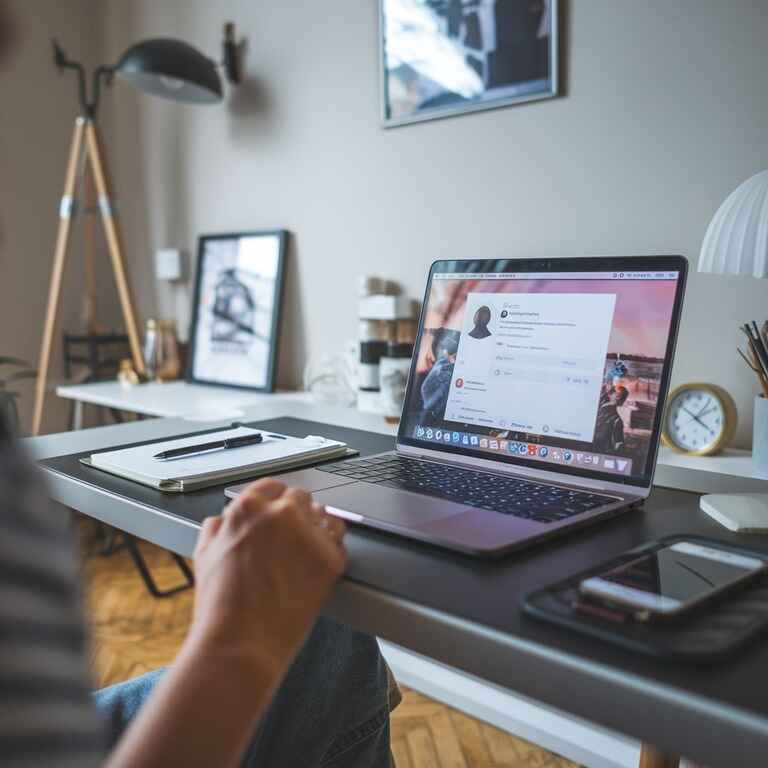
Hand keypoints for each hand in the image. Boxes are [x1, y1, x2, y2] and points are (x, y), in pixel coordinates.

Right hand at [188, 479, 346, 677]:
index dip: (275, 501)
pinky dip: (332, 549)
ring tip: (305, 552)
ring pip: (324, 515)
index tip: (279, 511)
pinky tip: (318, 565)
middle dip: (297, 514)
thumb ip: (216, 528)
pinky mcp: (330, 558)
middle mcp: (281, 514)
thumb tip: (223, 520)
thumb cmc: (220, 608)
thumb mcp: (204, 556)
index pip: (273, 486)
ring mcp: (308, 534)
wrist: (240, 645)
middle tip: (292, 538)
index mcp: (248, 508)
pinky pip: (339, 541)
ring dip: (317, 527)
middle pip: (301, 498)